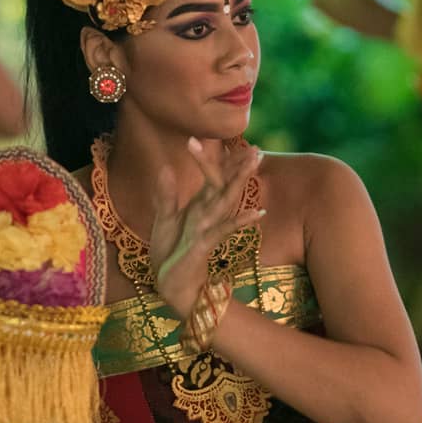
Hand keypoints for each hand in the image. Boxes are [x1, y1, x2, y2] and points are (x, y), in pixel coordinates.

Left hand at [148, 138, 264, 317]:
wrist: (171, 285)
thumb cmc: (171, 252)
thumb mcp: (164, 219)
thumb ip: (167, 194)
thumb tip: (166, 166)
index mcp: (200, 206)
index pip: (211, 178)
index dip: (211, 158)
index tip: (201, 137)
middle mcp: (208, 214)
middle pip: (225, 185)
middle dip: (238, 166)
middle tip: (256, 147)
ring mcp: (208, 228)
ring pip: (227, 201)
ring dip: (240, 182)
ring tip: (255, 164)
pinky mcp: (205, 244)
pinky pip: (225, 230)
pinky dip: (240, 221)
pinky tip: (257, 213)